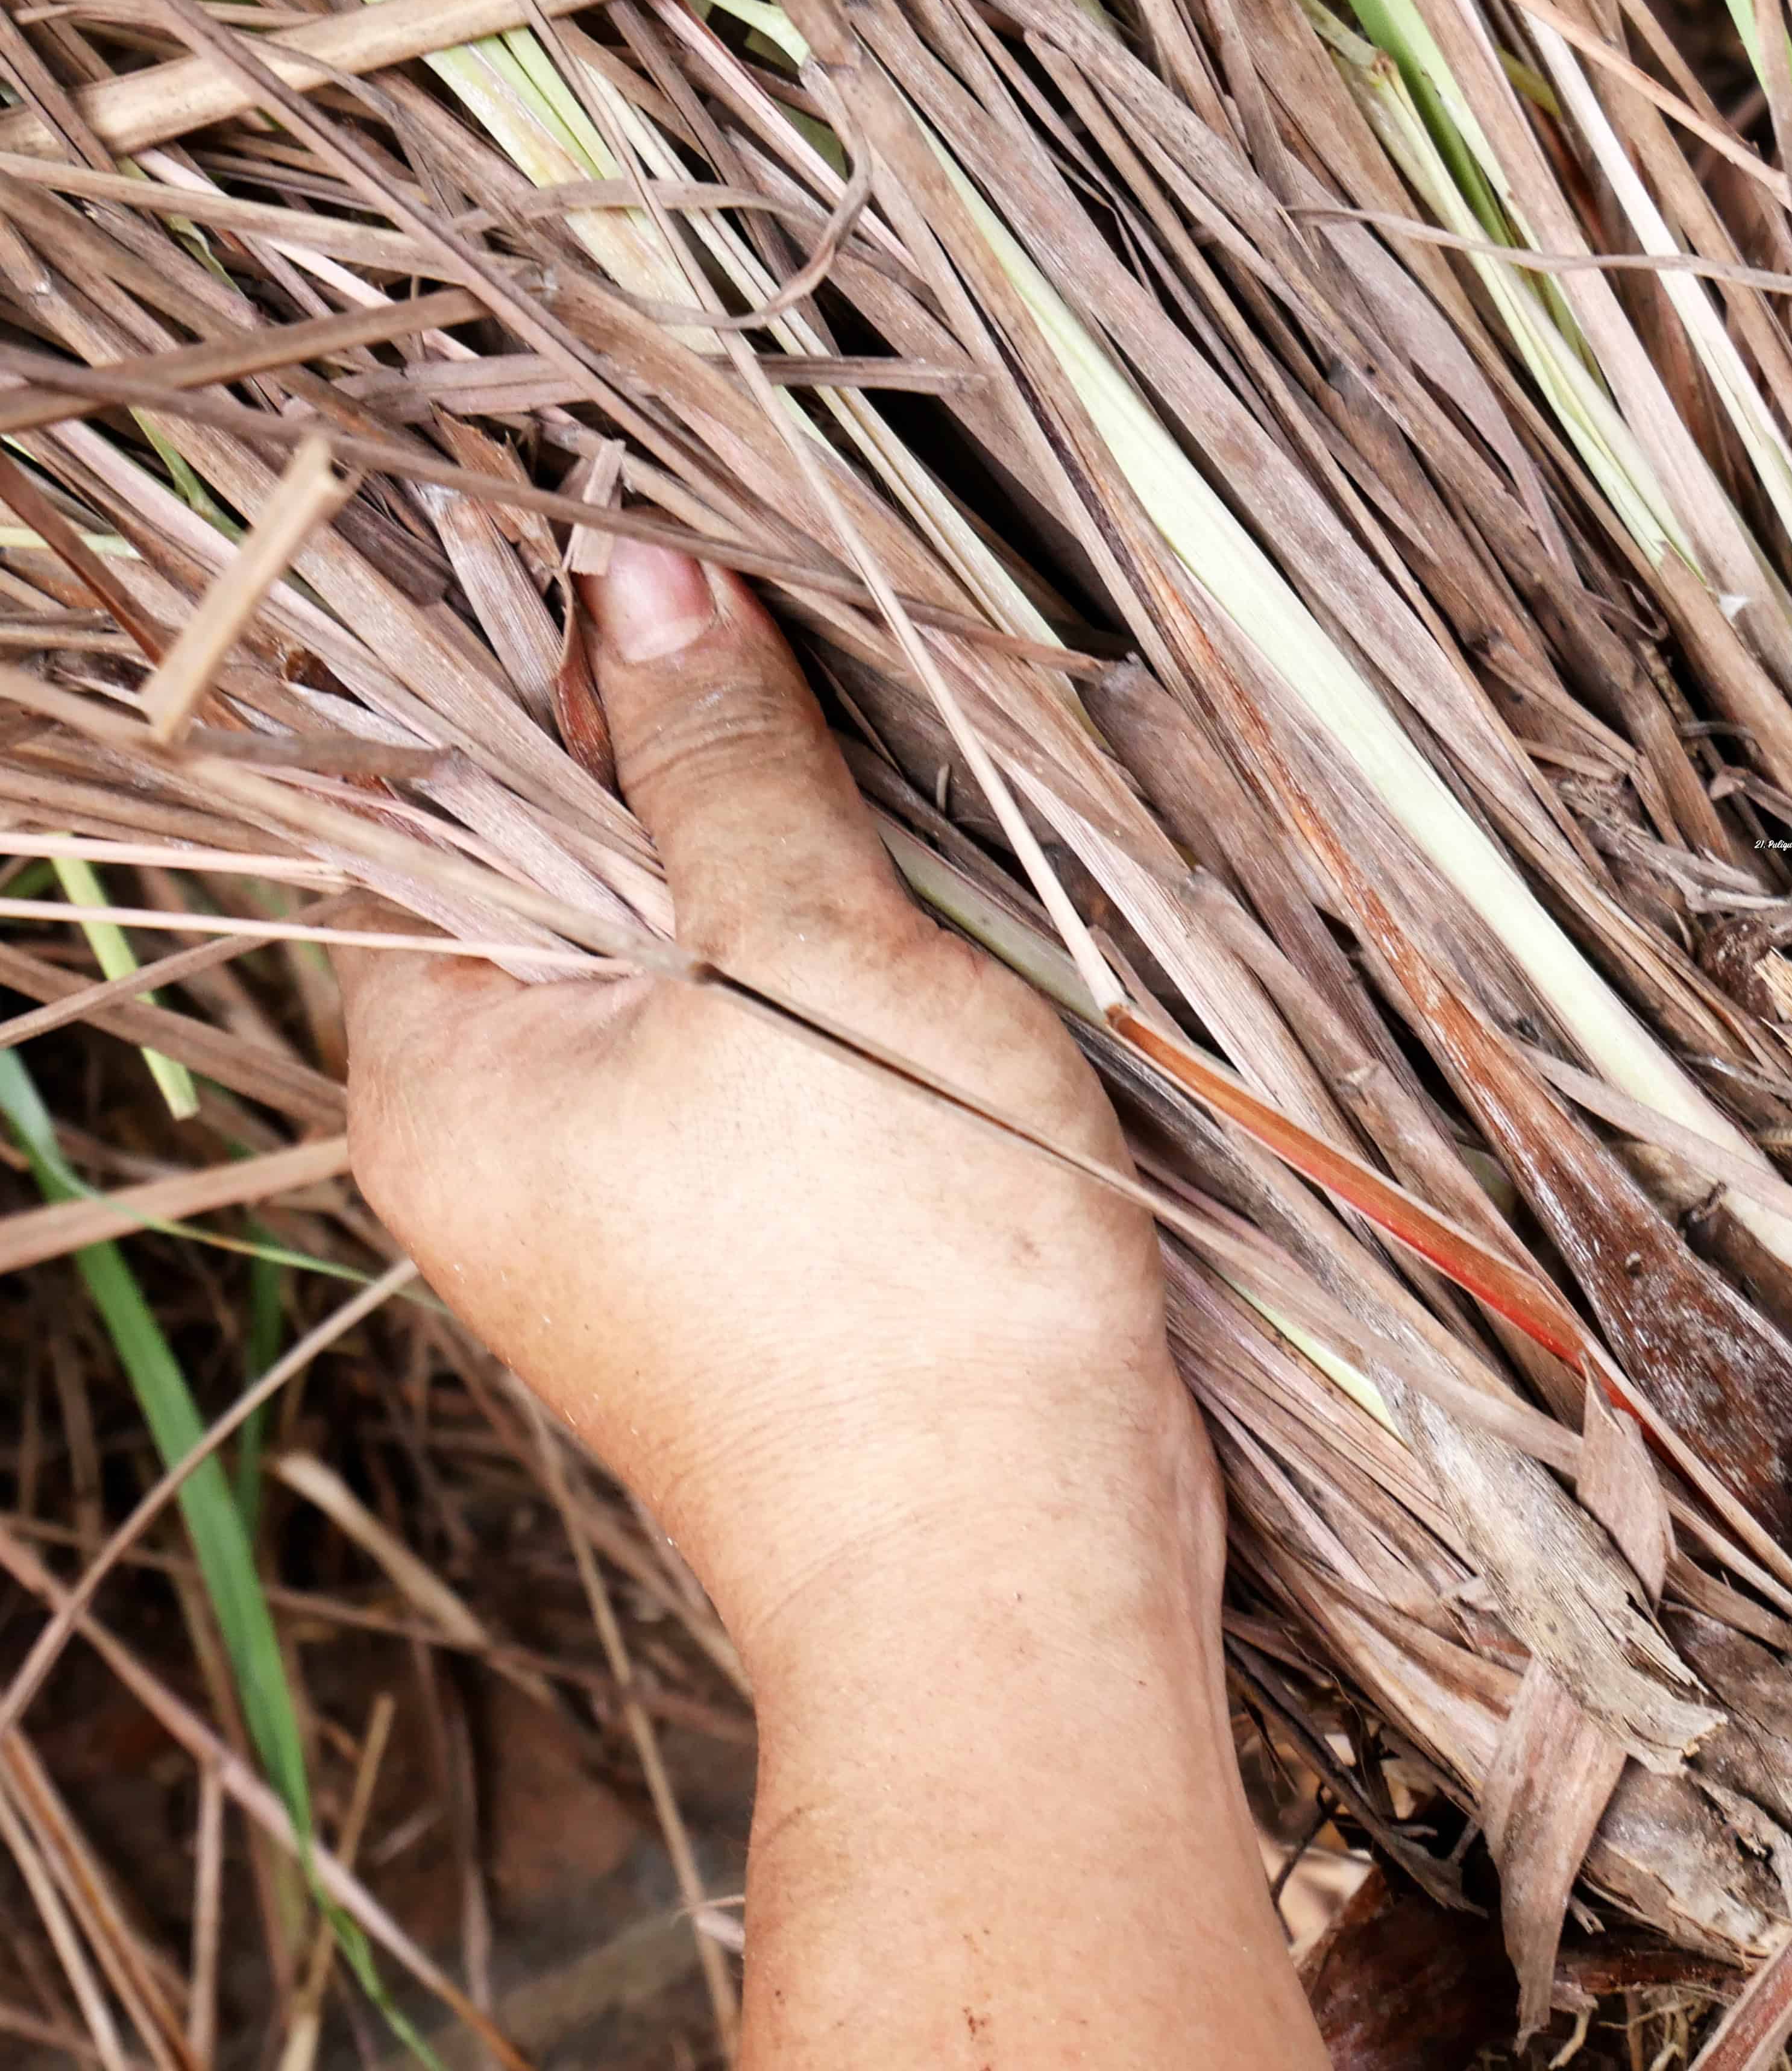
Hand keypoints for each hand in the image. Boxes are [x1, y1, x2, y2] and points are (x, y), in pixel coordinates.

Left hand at [336, 539, 1200, 1652]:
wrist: (1015, 1568)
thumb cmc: (904, 1273)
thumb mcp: (810, 955)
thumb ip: (720, 758)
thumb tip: (639, 566)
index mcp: (444, 1074)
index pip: (434, 801)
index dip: (558, 679)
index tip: (699, 594)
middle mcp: (494, 1149)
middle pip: (565, 879)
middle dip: (702, 780)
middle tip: (838, 713)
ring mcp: (618, 1216)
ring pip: (681, 971)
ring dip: (794, 891)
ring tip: (911, 863)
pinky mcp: (742, 1259)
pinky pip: (756, 1069)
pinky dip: (836, 998)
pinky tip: (939, 982)